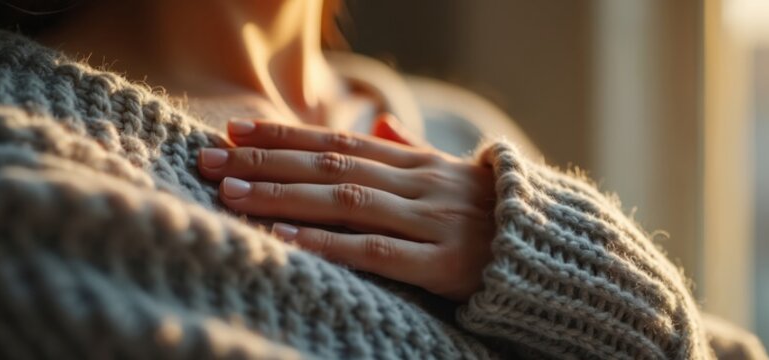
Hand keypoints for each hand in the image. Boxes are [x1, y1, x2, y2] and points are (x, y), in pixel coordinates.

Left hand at [197, 118, 496, 300]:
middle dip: (266, 164)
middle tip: (210, 162)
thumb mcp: (454, 179)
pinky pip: (377, 252)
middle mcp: (421, 184)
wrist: (558, 255)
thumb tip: (383, 123)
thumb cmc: (495, 220)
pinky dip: (327, 245)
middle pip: (330, 167)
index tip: (235, 131)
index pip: (339, 142)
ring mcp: (433, 222)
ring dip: (283, 198)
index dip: (284, 136)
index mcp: (420, 163)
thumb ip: (412, 156)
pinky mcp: (445, 264)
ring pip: (345, 202)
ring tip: (232, 196)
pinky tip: (286, 241)